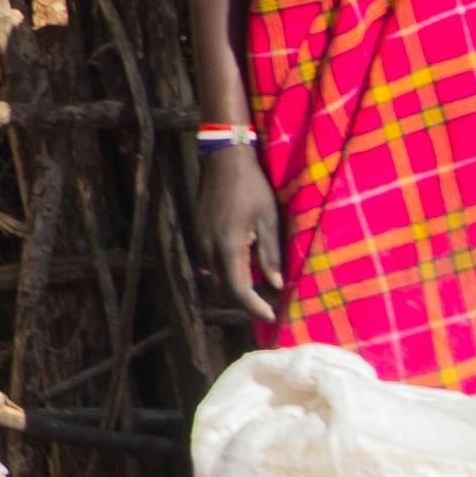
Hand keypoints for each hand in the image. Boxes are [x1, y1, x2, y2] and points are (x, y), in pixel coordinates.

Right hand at [200, 139, 285, 329]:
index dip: (255, 307)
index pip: (238, 290)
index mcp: (228, 246)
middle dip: (245, 303)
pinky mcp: (199, 235)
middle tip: (268, 305)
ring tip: (257, 291)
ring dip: (234, 290)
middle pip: (224, 290)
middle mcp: (209, 249)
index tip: (272, 316)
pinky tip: (242, 269)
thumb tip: (276, 286)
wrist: (224, 160)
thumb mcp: (268, 220)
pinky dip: (225, 275)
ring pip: (214, 279)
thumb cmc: (252, 187)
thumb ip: (270, 255)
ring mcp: (200, 242)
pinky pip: (209, 266)